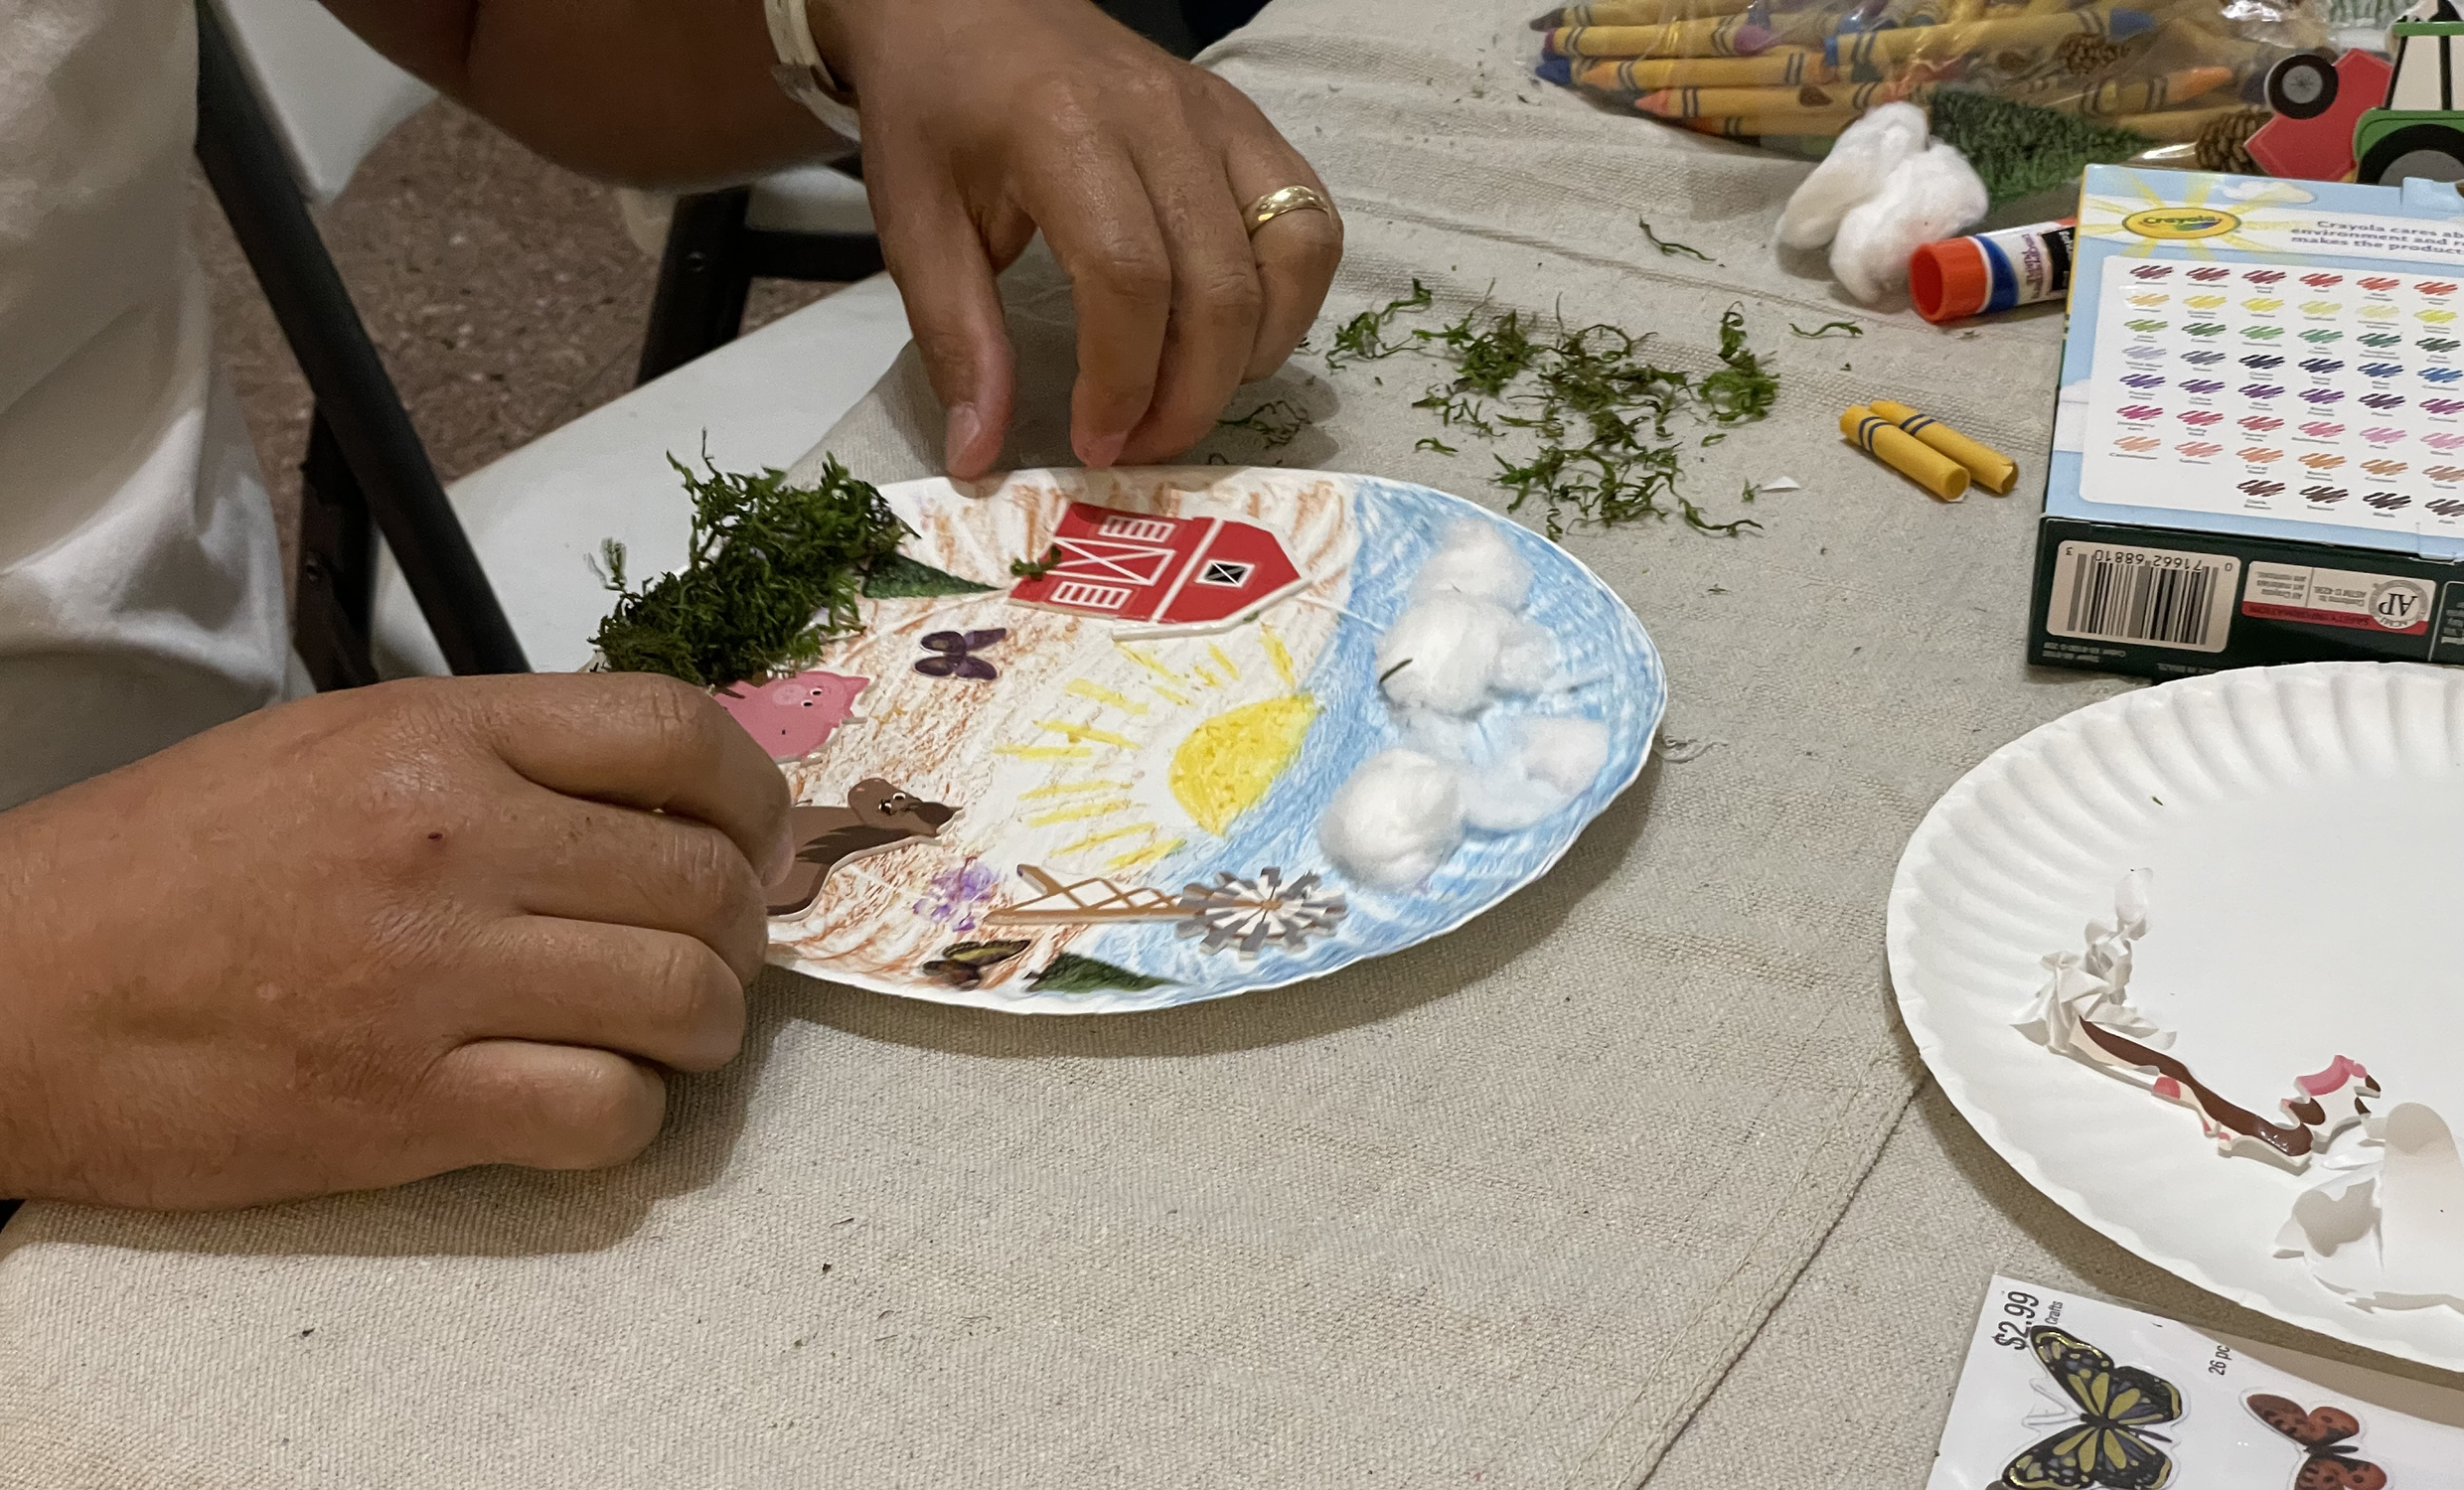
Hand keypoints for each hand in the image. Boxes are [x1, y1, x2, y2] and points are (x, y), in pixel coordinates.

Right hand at [0, 675, 791, 1209]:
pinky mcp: (404, 1106)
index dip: (756, 798)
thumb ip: (505, 762)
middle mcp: (454, 840)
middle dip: (739, 933)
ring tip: (656, 1032)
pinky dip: (626, 1115)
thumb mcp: (342, 748)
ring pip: (685, 1001)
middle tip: (705, 958)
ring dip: (702, 1029)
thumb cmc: (176, 862)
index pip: (679, 732)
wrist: (9, 988)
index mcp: (441, 734)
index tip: (757, 845)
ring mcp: (432, 977)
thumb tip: (666, 810)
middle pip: (706, 883)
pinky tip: (581, 1096)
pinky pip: (607, 1113)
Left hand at [821, 0, 1342, 475]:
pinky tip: (1234, 339)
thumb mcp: (916, 225)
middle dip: (1189, 395)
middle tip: (1141, 445)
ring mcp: (1219, 116)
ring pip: (1290, 255)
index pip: (1130, 278)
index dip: (1124, 381)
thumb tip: (979, 457)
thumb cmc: (937, 113)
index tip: (1095, 442)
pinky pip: (1312, 222)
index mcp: (1064, 131)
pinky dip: (1291, 300)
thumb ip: (955, 341)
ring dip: (1252, 354)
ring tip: (1188, 395)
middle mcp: (1161, 117)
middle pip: (1219, 285)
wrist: (969, 8)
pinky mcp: (1249, 123)